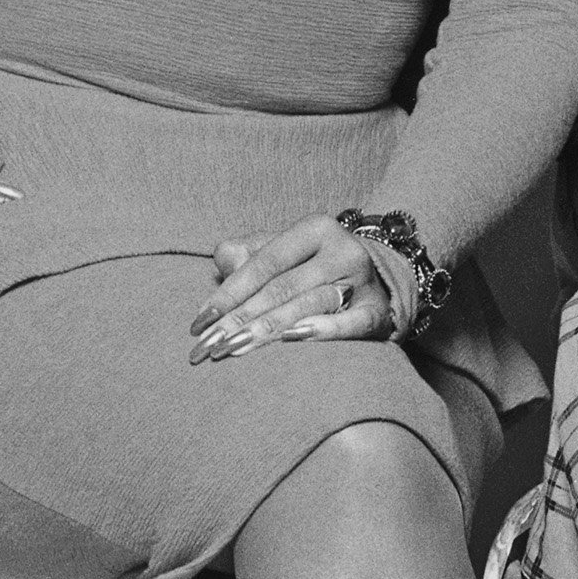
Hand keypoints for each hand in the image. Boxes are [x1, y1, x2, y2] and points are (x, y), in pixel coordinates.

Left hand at [190, 214, 405, 360]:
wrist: (371, 281)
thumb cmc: (311, 269)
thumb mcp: (282, 252)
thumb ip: (247, 254)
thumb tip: (223, 261)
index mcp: (316, 228)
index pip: (264, 263)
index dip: (228, 293)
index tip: (198, 324)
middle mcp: (343, 249)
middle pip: (282, 288)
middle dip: (239, 319)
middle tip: (208, 347)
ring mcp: (363, 280)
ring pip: (308, 305)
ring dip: (267, 331)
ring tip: (233, 350)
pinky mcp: (378, 310)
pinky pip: (352, 322)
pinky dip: (324, 330)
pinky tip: (292, 339)